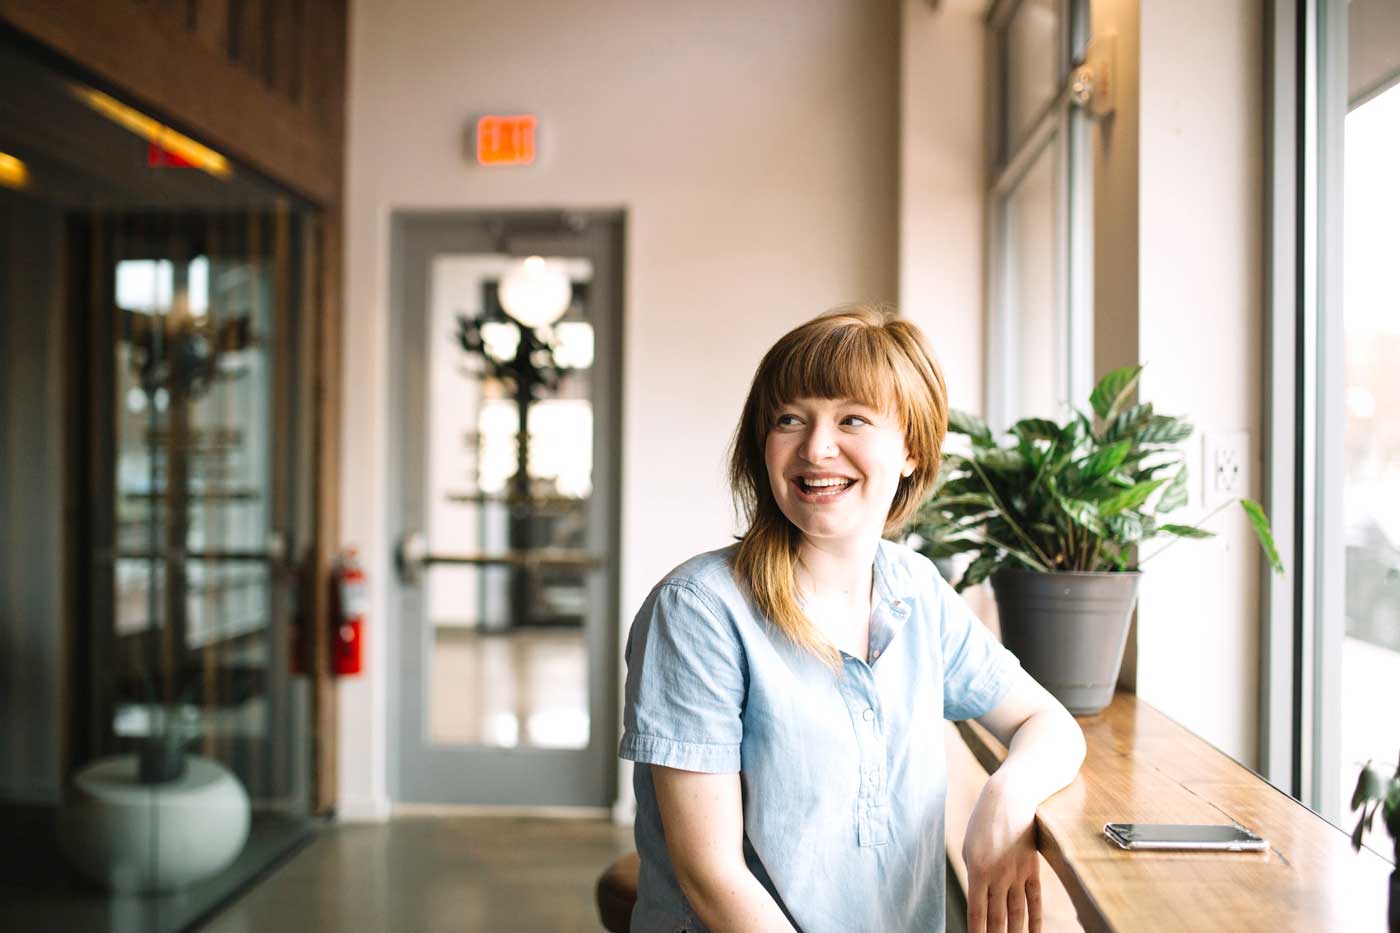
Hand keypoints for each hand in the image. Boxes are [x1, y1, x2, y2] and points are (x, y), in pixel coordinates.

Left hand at [962, 773, 1041, 932]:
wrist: (1010, 798)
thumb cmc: (983, 822)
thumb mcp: (969, 847)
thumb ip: (975, 875)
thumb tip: (979, 898)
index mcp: (977, 871)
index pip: (977, 913)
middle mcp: (998, 876)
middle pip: (997, 918)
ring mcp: (1017, 874)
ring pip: (1017, 914)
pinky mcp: (1032, 869)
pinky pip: (1034, 901)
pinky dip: (1035, 921)